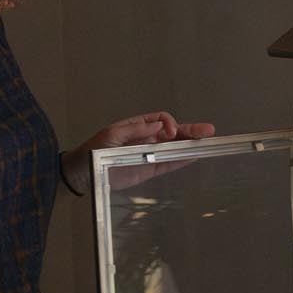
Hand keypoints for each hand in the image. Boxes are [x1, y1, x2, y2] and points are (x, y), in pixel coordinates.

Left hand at [61, 113, 216, 194]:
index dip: (170, 124)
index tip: (171, 132)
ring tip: (207, 143)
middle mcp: (147, 138)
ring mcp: (150, 154)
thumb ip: (135, 130)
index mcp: (138, 126)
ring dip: (190, 145)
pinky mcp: (150, 169)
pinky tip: (195, 156)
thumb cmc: (93, 150)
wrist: (83, 173)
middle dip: (191, 131)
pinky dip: (182, 160)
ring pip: (175, 147)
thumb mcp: (111, 135)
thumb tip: (158, 125)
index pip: (161, 120)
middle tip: (208, 131)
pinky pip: (169, 164)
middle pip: (173, 132)